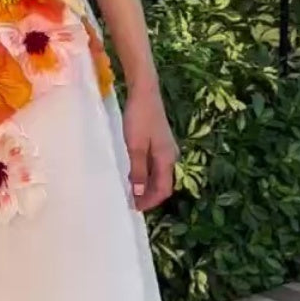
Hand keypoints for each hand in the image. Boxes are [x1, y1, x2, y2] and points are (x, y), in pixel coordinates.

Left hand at [122, 85, 178, 211]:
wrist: (144, 91)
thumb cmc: (139, 117)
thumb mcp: (135, 146)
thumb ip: (138, 170)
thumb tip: (140, 193)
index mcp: (167, 158)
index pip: (163, 189)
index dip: (150, 202)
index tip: (134, 209)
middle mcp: (170, 155)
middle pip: (162, 184)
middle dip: (149, 196)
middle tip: (131, 203)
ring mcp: (165, 148)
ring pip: (158, 175)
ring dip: (146, 186)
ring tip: (130, 192)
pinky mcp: (158, 142)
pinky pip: (154, 165)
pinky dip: (145, 174)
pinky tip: (132, 174)